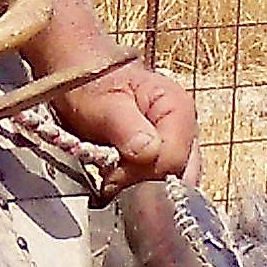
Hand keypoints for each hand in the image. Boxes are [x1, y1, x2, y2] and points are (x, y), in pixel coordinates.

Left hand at [51, 53, 197, 184]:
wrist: (81, 78)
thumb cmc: (91, 84)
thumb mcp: (102, 102)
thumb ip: (125, 126)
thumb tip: (149, 152)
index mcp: (178, 108)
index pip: (174, 160)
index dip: (141, 173)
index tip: (111, 173)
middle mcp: (185, 129)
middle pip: (177, 175)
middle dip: (142, 184)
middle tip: (109, 176)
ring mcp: (177, 145)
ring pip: (169, 183)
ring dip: (138, 187)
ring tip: (111, 175)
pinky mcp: (163, 158)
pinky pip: (158, 183)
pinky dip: (137, 187)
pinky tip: (118, 179)